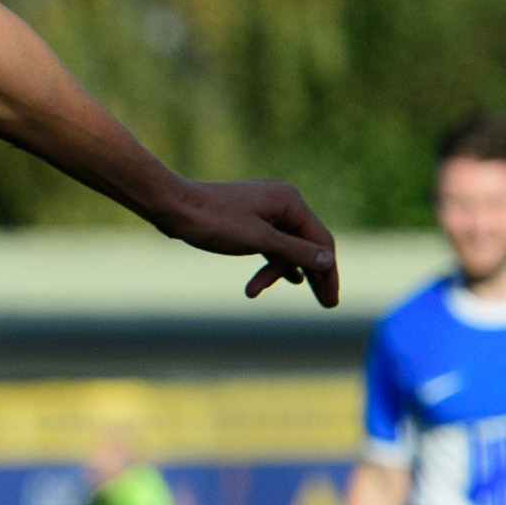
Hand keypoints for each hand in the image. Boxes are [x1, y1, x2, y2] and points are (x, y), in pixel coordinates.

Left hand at [163, 178, 339, 309]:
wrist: (173, 206)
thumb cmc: (214, 222)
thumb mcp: (259, 240)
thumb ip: (296, 251)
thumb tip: (328, 260)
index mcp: (290, 201)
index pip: (321, 240)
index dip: (328, 272)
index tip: (331, 301)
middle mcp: (282, 200)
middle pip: (308, 242)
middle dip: (315, 274)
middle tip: (326, 304)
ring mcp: (265, 208)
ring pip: (286, 244)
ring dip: (283, 271)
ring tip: (295, 292)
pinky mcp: (249, 216)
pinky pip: (269, 241)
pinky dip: (270, 261)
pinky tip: (274, 280)